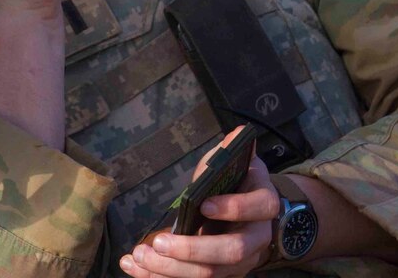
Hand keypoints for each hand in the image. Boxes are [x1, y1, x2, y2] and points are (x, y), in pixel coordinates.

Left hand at [120, 130, 279, 277]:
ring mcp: (240, 262)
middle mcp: (257, 238)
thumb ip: (229, 152)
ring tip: (139, 256)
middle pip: (231, 252)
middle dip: (193, 250)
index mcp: (264, 204)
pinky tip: (133, 266)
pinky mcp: (219, 273)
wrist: (251, 211)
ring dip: (171, 268)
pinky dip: (159, 275)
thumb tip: (238, 133)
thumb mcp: (234, 164)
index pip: (257, 208)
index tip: (204, 205)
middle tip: (159, 243)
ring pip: (210, 273)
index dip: (233, 207)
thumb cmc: (236, 182)